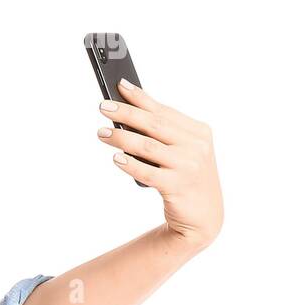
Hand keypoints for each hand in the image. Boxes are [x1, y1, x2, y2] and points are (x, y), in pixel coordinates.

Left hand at [98, 77, 223, 251]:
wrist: (203, 219)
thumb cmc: (186, 182)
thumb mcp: (182, 154)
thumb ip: (163, 137)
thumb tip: (128, 118)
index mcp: (199, 132)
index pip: (164, 110)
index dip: (141, 98)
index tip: (120, 85)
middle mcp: (196, 146)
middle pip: (154, 124)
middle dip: (126, 113)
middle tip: (102, 106)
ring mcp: (188, 166)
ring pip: (148, 147)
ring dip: (122, 138)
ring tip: (102, 133)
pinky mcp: (178, 187)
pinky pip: (148, 173)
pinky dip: (131, 165)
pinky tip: (116, 159)